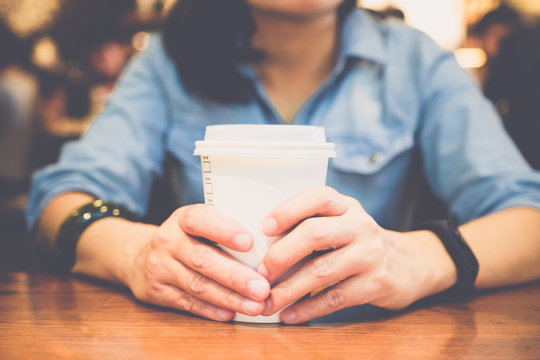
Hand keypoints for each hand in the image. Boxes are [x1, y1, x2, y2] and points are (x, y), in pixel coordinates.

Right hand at [128, 204, 270, 320]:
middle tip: (262, 287)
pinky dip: (211, 310)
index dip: (224, 230)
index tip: (249, 242)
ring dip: (229, 298)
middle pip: (203, 259)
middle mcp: (168, 241)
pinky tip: (230, 313)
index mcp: (182, 218)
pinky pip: (188, 303)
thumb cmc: (187, 238)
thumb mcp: (200, 224)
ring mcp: (160, 268)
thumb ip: (225, 229)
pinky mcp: (158, 292)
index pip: (200, 220)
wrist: (140, 256)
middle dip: (235, 276)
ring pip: (197, 285)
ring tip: (255, 306)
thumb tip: (268, 244)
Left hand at [257, 186, 455, 323]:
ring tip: (266, 301)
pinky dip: (308, 309)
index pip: (317, 197)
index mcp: (346, 206)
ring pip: (321, 271)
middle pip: (315, 234)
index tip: (265, 228)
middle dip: (281, 255)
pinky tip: (290, 315)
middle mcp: (360, 225)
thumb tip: (262, 245)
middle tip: (259, 273)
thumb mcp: (342, 222)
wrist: (409, 264)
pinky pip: (335, 298)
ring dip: (288, 289)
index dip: (289, 210)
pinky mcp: (377, 284)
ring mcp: (371, 255)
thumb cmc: (359, 242)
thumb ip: (311, 224)